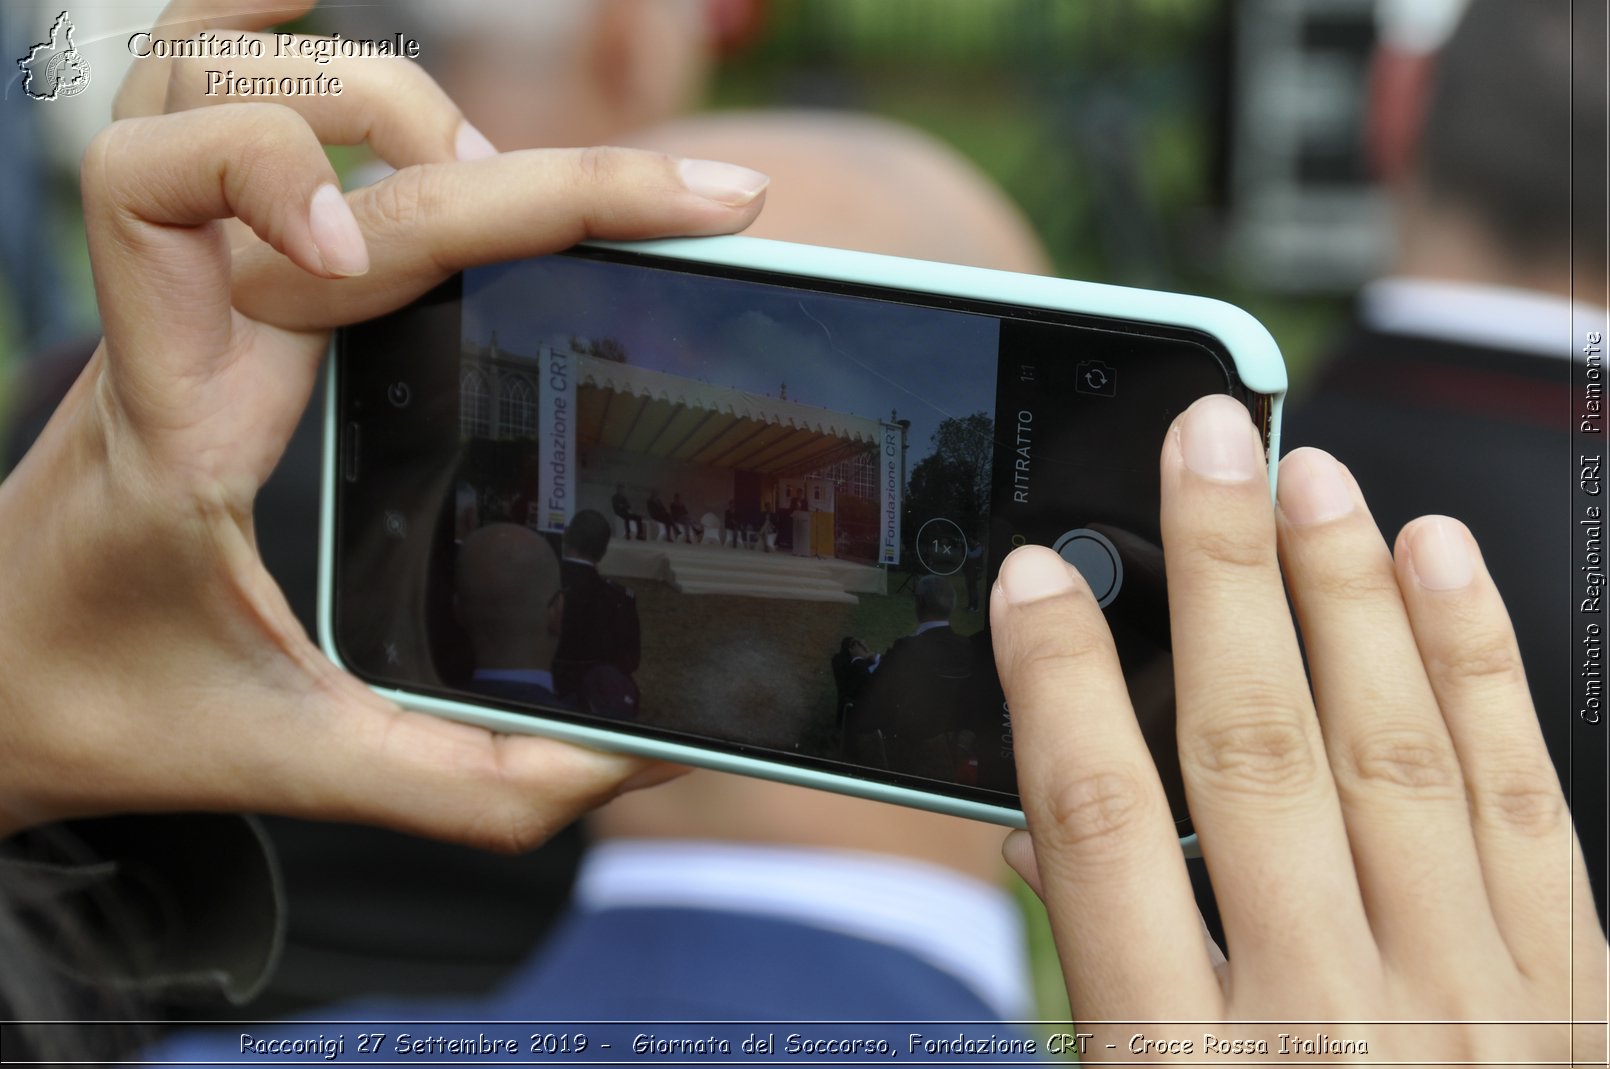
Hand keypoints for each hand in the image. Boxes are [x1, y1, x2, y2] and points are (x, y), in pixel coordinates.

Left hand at [0, 0, 766, 847]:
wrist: (0, 682)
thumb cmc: (132, 708)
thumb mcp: (312, 767)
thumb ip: (480, 787)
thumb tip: (648, 751)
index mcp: (182, 413)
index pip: (195, 205)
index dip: (286, 170)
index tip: (386, 250)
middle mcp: (173, 318)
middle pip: (289, 131)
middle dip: (526, 164)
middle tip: (699, 204)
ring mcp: (175, 284)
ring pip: (204, 71)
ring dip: (375, 89)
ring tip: (506, 179)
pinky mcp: (193, 275)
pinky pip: (181, 90)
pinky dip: (256, 26)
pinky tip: (321, 3)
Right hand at [992, 395, 1605, 1062]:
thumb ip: (1102, 989)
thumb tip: (1052, 829)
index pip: (1099, 834)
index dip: (1057, 687)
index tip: (1031, 578)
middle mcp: (1333, 1026)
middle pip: (1252, 756)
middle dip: (1219, 582)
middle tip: (1200, 443)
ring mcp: (1476, 1011)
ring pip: (1397, 755)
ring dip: (1347, 598)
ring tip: (1313, 478)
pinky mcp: (1576, 1004)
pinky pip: (1525, 807)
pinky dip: (1482, 675)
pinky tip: (1445, 571)